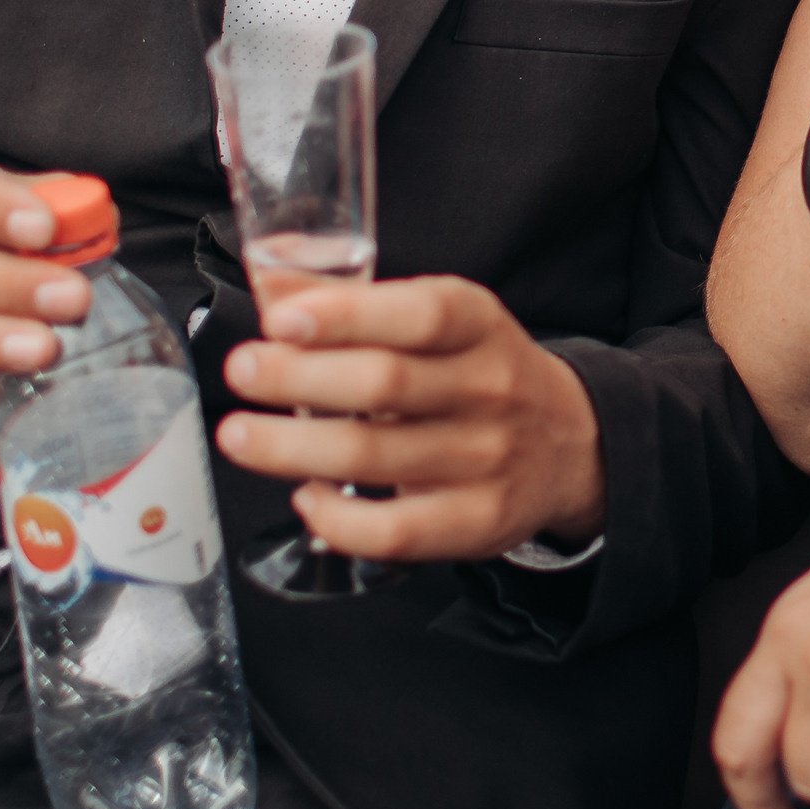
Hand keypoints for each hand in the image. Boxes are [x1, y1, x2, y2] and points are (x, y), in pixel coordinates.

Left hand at [216, 274, 605, 561]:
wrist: (569, 442)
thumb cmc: (480, 370)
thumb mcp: (438, 317)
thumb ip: (353, 299)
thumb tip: (269, 278)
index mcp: (478, 324)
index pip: (419, 313)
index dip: (347, 315)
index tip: (281, 318)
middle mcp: (488, 387)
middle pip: (385, 384)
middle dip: (299, 378)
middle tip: (242, 371)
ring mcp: (486, 459)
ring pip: (375, 456)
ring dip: (293, 449)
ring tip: (240, 437)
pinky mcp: (476, 521)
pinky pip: (395, 531)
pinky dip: (338, 519)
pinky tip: (306, 498)